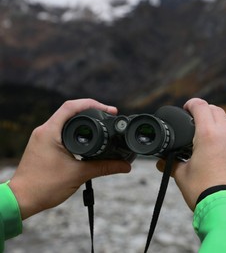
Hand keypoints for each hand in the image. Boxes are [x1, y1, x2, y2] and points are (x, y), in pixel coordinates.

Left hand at [8, 99, 130, 219]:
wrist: (22, 200)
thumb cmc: (43, 187)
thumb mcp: (79, 174)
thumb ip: (104, 167)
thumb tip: (125, 165)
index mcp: (50, 132)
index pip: (72, 106)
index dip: (94, 104)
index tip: (110, 110)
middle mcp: (44, 130)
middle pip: (71, 111)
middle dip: (92, 111)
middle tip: (109, 116)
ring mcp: (43, 137)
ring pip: (66, 121)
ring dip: (84, 120)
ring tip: (101, 124)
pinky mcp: (44, 145)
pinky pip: (62, 131)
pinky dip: (76, 131)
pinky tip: (87, 138)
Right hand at [157, 98, 225, 210]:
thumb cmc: (204, 192)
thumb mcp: (182, 176)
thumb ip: (171, 165)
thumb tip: (161, 163)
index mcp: (209, 134)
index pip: (201, 106)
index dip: (191, 104)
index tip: (186, 108)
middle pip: (217, 110)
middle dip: (205, 110)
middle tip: (196, 118)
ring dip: (220, 122)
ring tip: (210, 132)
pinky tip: (223, 150)